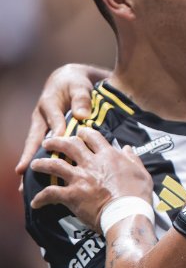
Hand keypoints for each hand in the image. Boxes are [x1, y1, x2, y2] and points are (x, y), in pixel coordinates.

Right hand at [15, 64, 109, 181]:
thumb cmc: (74, 84)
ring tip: (25, 186)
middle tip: (22, 172)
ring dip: (32, 165)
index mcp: (48, 105)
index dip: (56, 130)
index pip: (54, 119)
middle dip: (29, 156)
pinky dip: (42, 165)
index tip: (56, 142)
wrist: (69, 81)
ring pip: (36, 149)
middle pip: (34, 139)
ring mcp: (42, 128)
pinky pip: (43, 151)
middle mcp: (41, 119)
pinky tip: (41, 183)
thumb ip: (81, 99)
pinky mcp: (47, 135)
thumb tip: (82, 116)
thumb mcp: (79, 87)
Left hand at [29, 126, 152, 228]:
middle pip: (69, 145)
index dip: (85, 132)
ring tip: (35, 164)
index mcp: (109, 156)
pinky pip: (50, 193)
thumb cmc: (137, 195)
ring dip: (42, 164)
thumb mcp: (142, 173)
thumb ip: (133, 159)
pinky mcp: (71, 195)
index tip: (80, 132)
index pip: (93, 137)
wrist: (127, 213)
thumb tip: (127, 149)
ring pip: (54, 165)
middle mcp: (91, 164)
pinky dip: (41, 198)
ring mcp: (79, 178)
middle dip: (56, 141)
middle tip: (48, 142)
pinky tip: (35, 202)